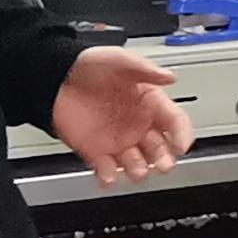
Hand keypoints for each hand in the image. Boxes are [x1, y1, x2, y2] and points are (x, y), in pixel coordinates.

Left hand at [50, 48, 195, 184]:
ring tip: (137, 171)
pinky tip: (108, 178)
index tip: (181, 146)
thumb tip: (170, 76)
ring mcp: (118, 140)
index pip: (175, 122)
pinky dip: (108, 178)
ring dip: (139, 170)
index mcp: (150, 103)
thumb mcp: (119, 60)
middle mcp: (138, 125)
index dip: (182, 135)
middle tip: (163, 165)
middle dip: (164, 159)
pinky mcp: (95, 151)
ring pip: (137, 163)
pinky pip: (106, 170)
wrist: (55, 77)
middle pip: (160, 148)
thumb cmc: (88, 65)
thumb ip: (146, 69)